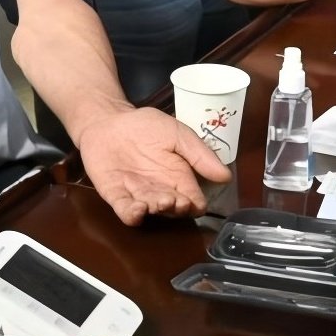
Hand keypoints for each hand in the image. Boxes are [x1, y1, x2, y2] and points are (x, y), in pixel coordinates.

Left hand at [78, 107, 229, 224]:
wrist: (109, 120)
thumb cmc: (145, 127)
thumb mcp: (178, 134)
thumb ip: (199, 154)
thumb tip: (226, 176)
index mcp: (179, 179)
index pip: (193, 201)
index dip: (194, 205)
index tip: (194, 202)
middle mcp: (161, 191)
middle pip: (173, 209)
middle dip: (175, 208)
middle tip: (175, 199)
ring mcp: (137, 195)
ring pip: (152, 211)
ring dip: (157, 209)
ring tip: (160, 201)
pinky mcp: (116, 195)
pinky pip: (125, 211)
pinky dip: (132, 214)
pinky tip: (138, 209)